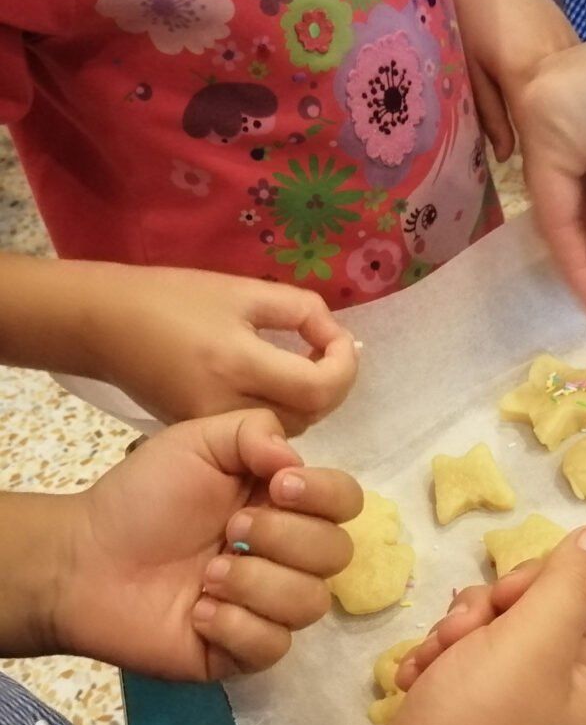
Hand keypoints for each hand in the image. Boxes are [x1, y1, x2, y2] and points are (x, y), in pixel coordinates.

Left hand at [53, 409, 360, 680]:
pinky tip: (198, 612)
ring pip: (311, 603)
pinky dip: (235, 625)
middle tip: (229, 530)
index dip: (326, 495)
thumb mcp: (197, 442)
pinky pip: (274, 645)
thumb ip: (254, 431)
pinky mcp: (246, 651)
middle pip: (338, 554)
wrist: (83, 559)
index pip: (347, 501)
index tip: (278, 486)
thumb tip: (295, 463)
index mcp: (287, 505)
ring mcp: (272, 606)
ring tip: (207, 576)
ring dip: (257, 583)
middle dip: (285, 538)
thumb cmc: (144, 498)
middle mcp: (291, 556)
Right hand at [91, 265, 357, 434]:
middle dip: (332, 382)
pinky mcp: (205, 434)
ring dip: (311, 398)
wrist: (103, 325)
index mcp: (237, 364)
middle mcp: (227, 406)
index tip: (340, 338)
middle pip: (311, 414)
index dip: (344, 365)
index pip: (319, 388)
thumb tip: (337, 338)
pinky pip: (264, 431)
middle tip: (327, 348)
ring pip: (292, 428)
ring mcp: (214, 426)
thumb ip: (302, 310)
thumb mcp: (244, 290)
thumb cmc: (173, 298)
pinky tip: (276, 380)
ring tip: (303, 361)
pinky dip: (284, 408)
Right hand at [330, 528, 585, 724]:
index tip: (499, 601)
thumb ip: (571, 583)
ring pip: (489, 639)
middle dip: (485, 614)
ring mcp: (513, 723)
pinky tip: (412, 683)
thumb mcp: (533, 640)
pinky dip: (435, 669)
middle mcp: (563, 707)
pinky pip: (460, 673)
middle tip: (459, 636)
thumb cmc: (474, 722)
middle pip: (533, 617)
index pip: (584, 602)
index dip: (537, 586)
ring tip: (429, 666)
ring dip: (452, 638)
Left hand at [449, 0, 577, 160]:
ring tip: (565, 147)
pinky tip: (564, 109)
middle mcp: (558, 63)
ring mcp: (571, 47)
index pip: (546, 134)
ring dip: (572, 121)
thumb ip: (491, 116)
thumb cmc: (465, 15)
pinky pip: (578, 79)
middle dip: (565, 147)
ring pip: (578, 99)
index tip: (545, 185)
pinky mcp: (573, 36)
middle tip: (560, 175)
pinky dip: (572, 98)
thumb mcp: (469, 70)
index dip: (547, 164)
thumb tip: (508, 156)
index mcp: (527, 75)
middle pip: (570, 118)